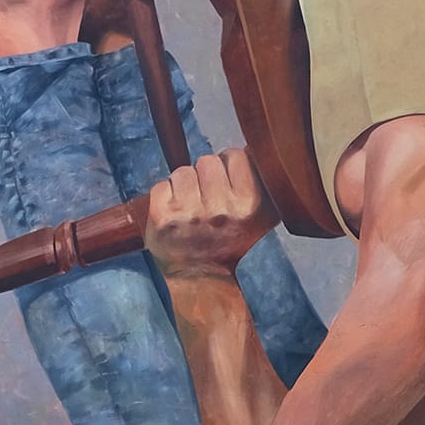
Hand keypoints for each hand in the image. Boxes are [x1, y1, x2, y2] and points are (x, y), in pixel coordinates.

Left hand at [145, 151, 276, 280]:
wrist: (203, 280)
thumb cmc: (232, 244)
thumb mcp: (262, 216)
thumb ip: (262, 181)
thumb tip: (254, 145)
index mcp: (249, 205)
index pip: (235, 156)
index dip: (229, 168)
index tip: (227, 185)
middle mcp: (221, 209)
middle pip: (207, 161)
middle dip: (206, 176)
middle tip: (208, 200)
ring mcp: (189, 213)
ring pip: (183, 171)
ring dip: (185, 185)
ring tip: (191, 208)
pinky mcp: (162, 218)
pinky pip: (162, 185)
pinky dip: (166, 197)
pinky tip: (175, 215)